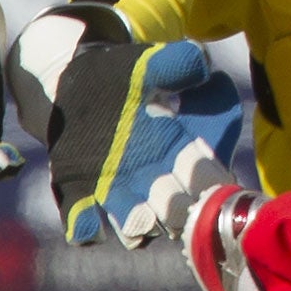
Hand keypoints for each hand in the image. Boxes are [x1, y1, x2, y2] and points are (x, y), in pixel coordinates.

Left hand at [5, 4, 240, 247]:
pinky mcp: (80, 194)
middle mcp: (152, 178)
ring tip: (138, 219)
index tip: (214, 186)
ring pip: (135, 223)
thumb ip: (176, 63)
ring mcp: (116, 190)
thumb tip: (201, 63)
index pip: (203, 173)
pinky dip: (88, 226)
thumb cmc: (121, 74)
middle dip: (175, 209)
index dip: (209, 181)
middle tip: (174, 207)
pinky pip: (86, 222)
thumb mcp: (149, 64)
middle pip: (172, 207)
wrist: (76, 83)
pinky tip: (88, 227)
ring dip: (136, 223)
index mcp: (177, 148)